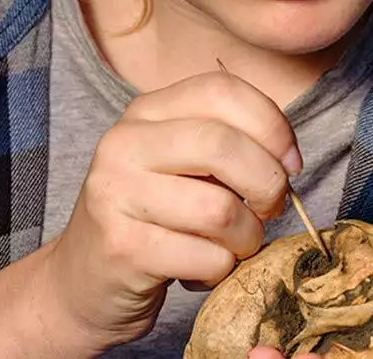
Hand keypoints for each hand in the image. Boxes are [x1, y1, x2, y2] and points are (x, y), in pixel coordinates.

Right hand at [36, 72, 300, 352]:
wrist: (82, 282)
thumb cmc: (153, 218)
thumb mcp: (182, 165)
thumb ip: (228, 143)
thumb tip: (286, 159)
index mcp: (145, 112)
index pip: (222, 90)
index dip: (272, 125)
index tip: (290, 163)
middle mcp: (123, 144)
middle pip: (224, 144)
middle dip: (268, 183)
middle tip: (269, 208)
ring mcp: (116, 195)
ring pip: (220, 209)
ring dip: (246, 237)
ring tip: (233, 244)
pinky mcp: (122, 248)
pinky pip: (206, 258)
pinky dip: (221, 270)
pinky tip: (201, 268)